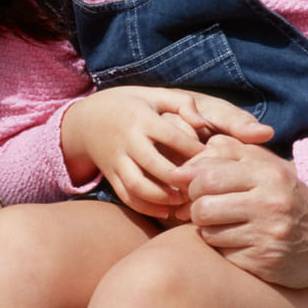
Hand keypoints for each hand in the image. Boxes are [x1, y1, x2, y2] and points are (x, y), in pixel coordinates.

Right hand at [60, 87, 272, 218]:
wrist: (90, 119)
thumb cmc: (142, 105)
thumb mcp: (164, 97)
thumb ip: (192, 108)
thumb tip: (212, 124)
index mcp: (144, 116)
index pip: (174, 136)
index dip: (197, 152)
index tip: (216, 162)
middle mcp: (128, 138)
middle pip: (156, 165)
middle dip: (182, 181)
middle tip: (205, 190)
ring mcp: (117, 158)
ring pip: (139, 185)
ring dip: (164, 197)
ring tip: (186, 202)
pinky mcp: (110, 175)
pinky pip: (128, 196)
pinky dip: (148, 206)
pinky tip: (168, 210)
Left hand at [177, 135, 307, 290]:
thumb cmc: (287, 199)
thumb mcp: (266, 169)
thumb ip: (225, 158)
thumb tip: (179, 170)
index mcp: (268, 175)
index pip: (207, 177)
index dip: (194, 186)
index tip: (200, 191)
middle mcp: (269, 205)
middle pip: (203, 208)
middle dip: (197, 210)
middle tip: (209, 211)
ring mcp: (268, 237)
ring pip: (209, 234)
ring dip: (211, 231)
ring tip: (227, 226)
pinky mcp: (265, 264)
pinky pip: (224, 255)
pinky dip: (226, 250)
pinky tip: (242, 244)